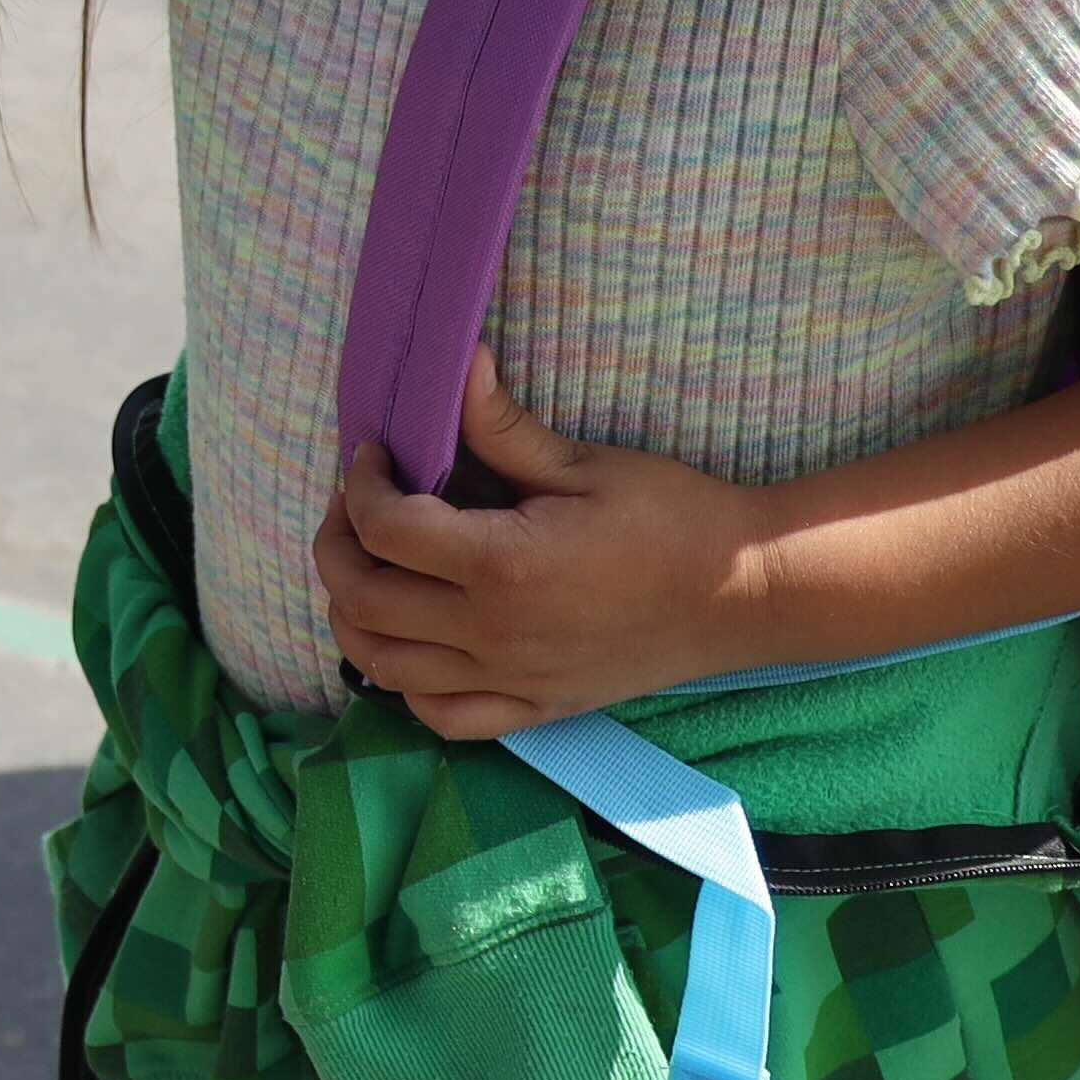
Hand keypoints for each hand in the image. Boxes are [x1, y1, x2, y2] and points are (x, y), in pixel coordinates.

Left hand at [317, 354, 785, 741]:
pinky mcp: (533, 711)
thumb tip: (458, 362)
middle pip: (362, 603)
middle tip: (354, 507)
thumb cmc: (673, 518)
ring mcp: (509, 682)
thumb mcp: (585, 463)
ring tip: (372, 569)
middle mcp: (493, 634)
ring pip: (383, 667)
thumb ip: (502, 426)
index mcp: (502, 566)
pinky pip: (439, 716)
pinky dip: (405, 684)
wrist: (743, 593)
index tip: (375, 457)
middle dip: (336, 547)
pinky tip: (414, 642)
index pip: (384, 528)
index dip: (360, 484)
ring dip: (355, 617)